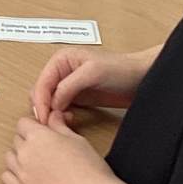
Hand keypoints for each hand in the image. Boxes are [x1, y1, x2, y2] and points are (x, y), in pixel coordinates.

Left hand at [1, 112, 116, 183]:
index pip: (23, 123)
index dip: (34, 126)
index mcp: (38, 136)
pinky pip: (7, 178)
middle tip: (46, 148)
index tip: (42, 131)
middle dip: (29, 140)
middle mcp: (25, 153)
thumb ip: (59, 126)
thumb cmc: (90, 170)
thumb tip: (54, 116)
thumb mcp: (77, 139)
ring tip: (37, 162)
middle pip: (17, 139)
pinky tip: (27, 175)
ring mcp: (22, 173)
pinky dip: (14, 175)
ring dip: (20, 157)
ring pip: (10, 157)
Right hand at [30, 46, 151, 119]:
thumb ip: (68, 85)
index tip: (43, 119)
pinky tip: (69, 119)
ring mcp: (69, 85)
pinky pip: (60, 108)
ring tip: (61, 121)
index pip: (41, 83)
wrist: (141, 79)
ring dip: (51, 113)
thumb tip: (52, 102)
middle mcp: (61, 71)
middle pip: (41, 92)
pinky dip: (60, 115)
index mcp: (60, 60)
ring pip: (49, 101)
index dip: (40, 102)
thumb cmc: (120, 69)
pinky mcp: (77, 97)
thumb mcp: (92, 73)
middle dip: (43, 108)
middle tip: (51, 123)